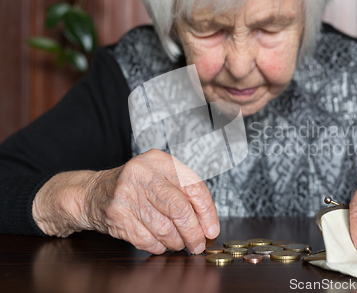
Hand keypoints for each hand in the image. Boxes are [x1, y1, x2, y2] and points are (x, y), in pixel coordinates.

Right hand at [33, 150, 218, 254]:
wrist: (92, 192)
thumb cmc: (135, 186)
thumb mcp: (159, 176)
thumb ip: (184, 193)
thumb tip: (208, 225)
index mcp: (159, 160)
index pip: (194, 186)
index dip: (207, 212)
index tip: (212, 229)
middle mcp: (143, 174)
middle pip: (180, 209)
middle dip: (194, 232)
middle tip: (198, 244)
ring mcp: (127, 195)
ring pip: (165, 228)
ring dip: (176, 242)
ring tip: (178, 243)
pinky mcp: (117, 216)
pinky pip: (148, 240)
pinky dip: (159, 247)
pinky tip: (160, 244)